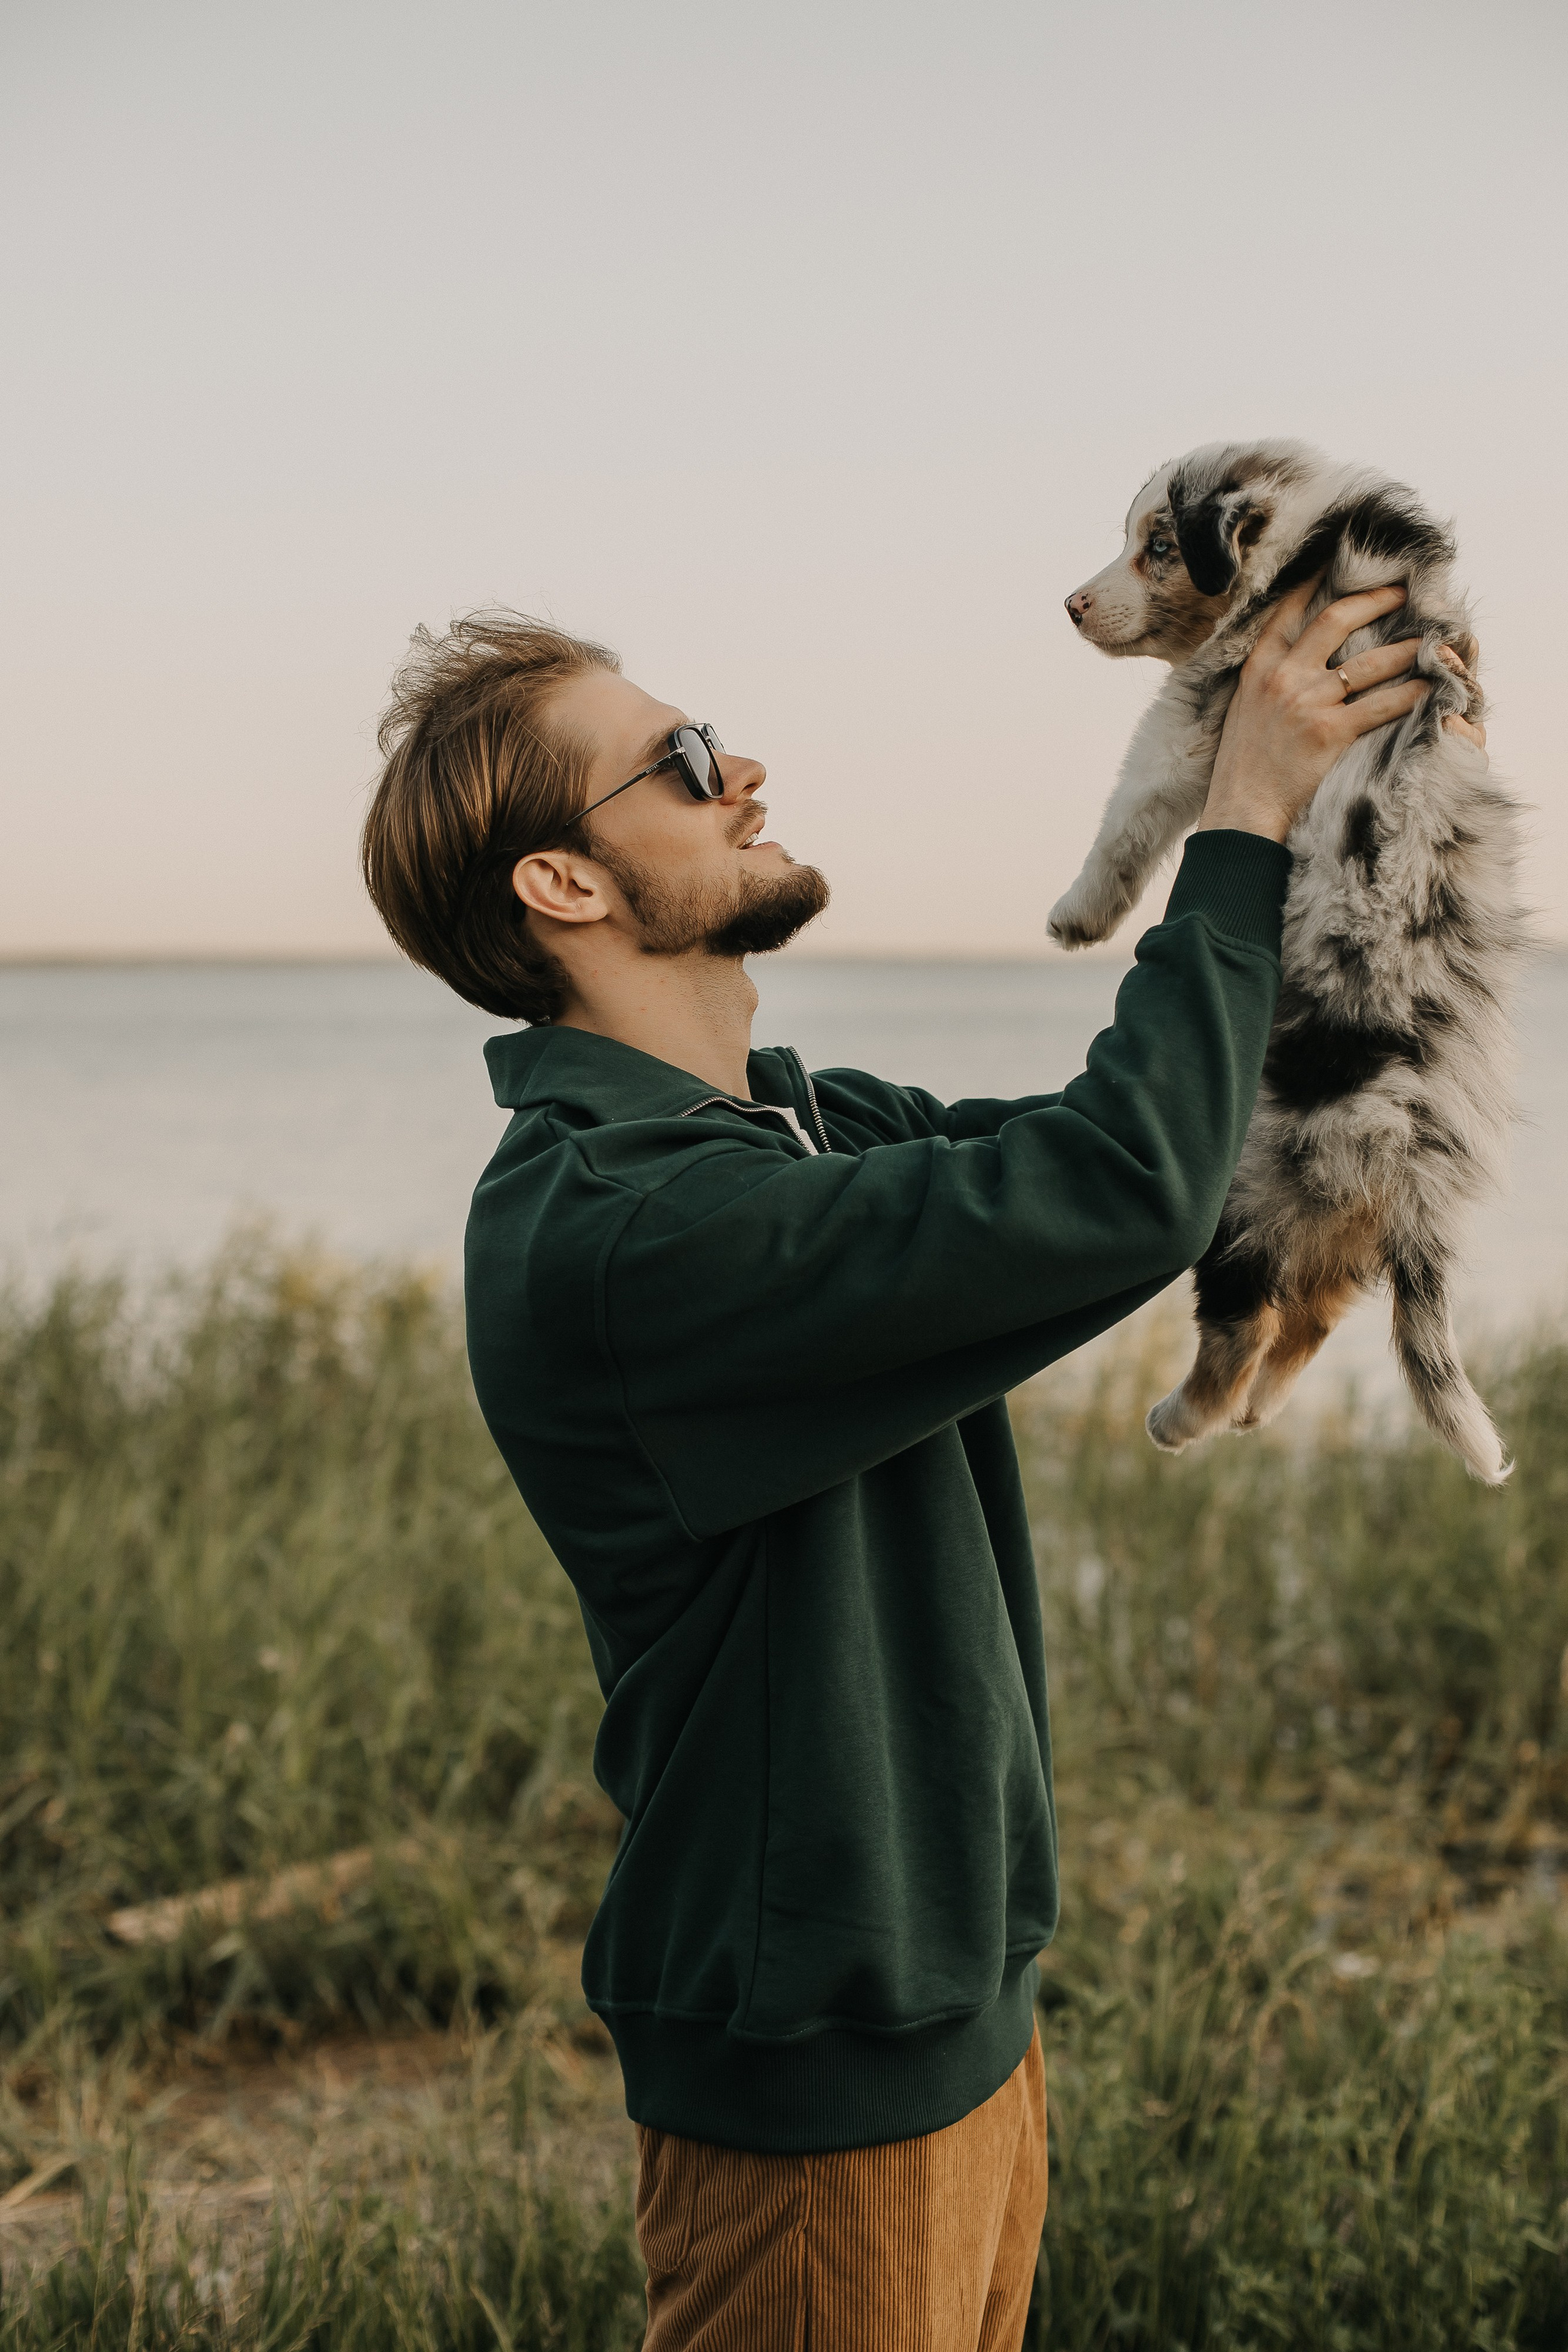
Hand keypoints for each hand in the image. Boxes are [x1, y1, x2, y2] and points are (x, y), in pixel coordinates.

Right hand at [1198, 578, 1453, 842]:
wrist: (1240, 808)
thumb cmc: (1242, 766)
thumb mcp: (1243, 710)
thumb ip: (1266, 680)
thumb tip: (1293, 661)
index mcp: (1259, 668)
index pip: (1290, 610)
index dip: (1316, 581)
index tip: (1339, 564)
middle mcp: (1284, 677)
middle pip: (1337, 619)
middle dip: (1376, 600)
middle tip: (1403, 592)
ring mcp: (1309, 703)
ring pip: (1369, 662)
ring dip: (1405, 649)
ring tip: (1429, 642)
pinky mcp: (1331, 733)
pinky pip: (1382, 705)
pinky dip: (1410, 695)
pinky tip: (1428, 688)